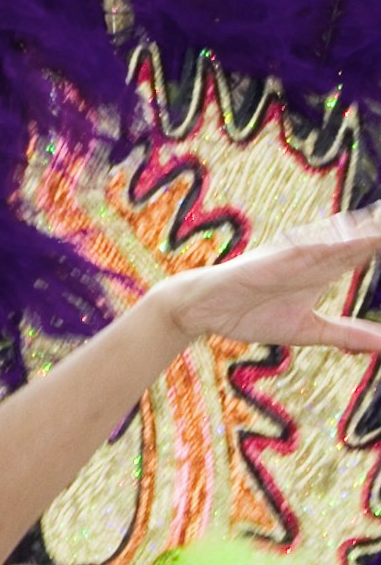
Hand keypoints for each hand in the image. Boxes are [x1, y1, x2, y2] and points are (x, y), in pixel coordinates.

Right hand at [155, 208, 380, 350]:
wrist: (202, 311)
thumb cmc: (249, 314)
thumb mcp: (308, 331)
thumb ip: (346, 334)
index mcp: (325, 268)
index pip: (368, 249)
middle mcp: (314, 257)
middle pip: (361, 237)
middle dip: (380, 230)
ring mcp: (294, 257)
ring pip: (338, 238)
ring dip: (364, 231)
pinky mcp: (271, 262)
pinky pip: (303, 252)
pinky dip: (327, 246)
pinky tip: (348, 241)